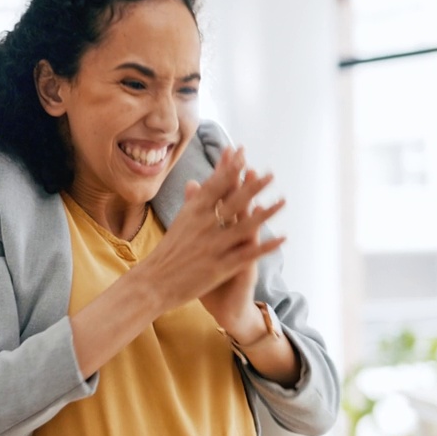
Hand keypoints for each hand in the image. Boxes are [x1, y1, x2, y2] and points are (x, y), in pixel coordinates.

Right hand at [132, 147, 285, 317]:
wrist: (152, 284)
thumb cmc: (166, 253)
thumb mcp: (177, 223)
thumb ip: (191, 202)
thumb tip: (193, 181)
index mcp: (192, 213)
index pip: (214, 184)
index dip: (230, 168)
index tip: (242, 151)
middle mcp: (203, 226)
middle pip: (233, 201)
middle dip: (253, 186)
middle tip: (271, 173)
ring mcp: (212, 246)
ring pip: (245, 226)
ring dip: (267, 213)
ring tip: (283, 201)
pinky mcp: (219, 267)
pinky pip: (248, 254)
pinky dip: (266, 246)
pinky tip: (283, 238)